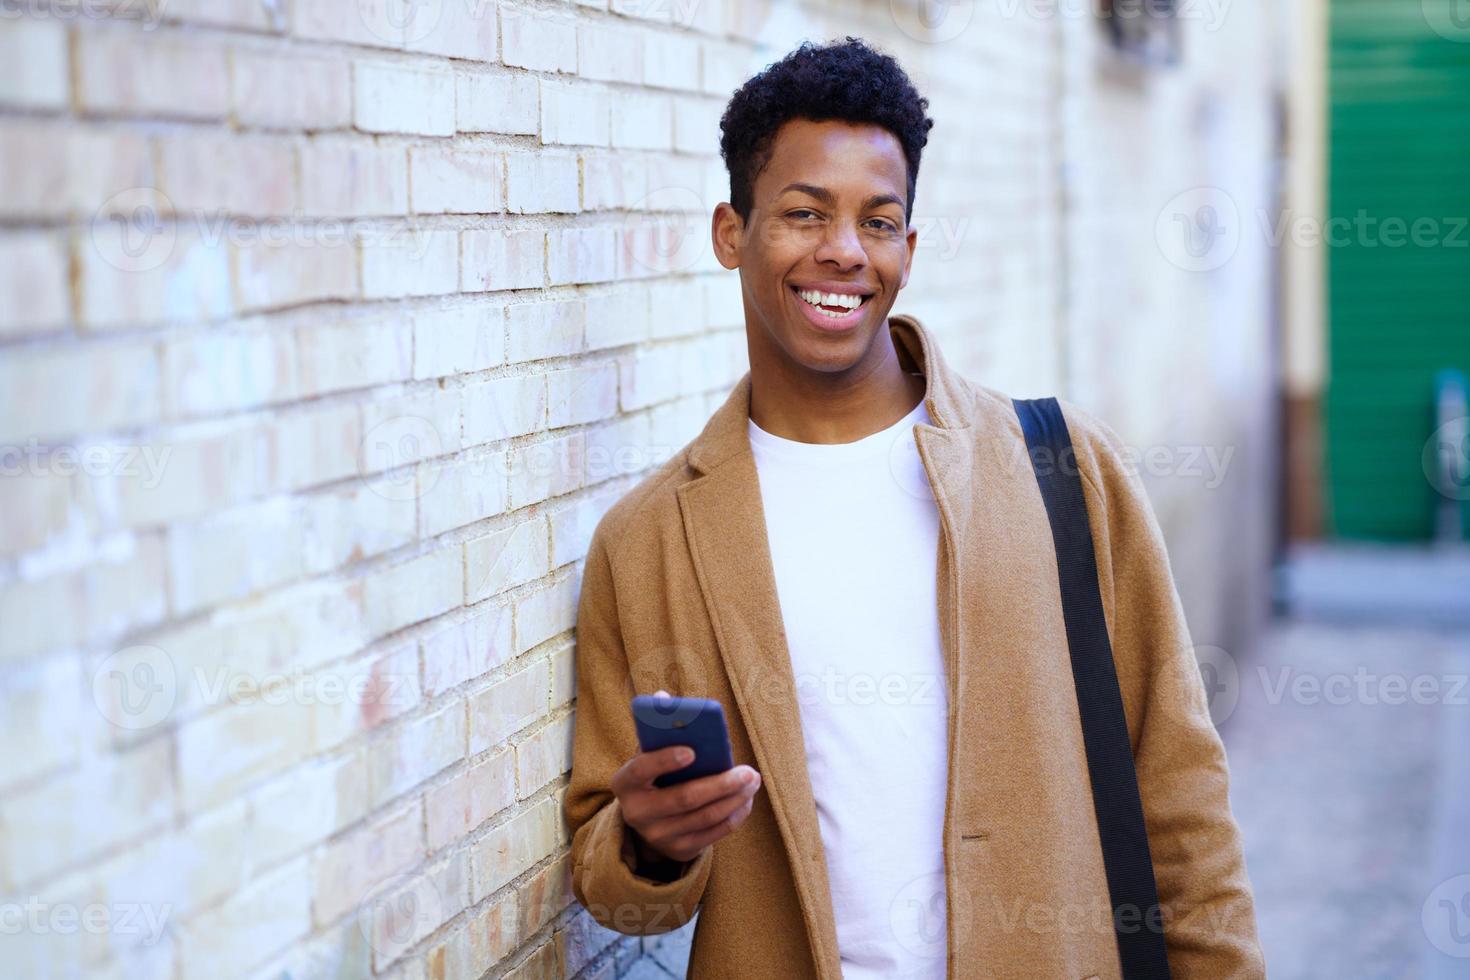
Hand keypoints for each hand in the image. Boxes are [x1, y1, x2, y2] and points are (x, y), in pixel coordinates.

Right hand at [612, 689, 762, 864]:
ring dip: (734, 798)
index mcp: (625, 782)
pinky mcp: (679, 850)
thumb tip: (664, 697)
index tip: (692, 750)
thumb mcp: (647, 754)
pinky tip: (746, 799)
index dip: (665, 760)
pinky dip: (734, 816)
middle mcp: (637, 813)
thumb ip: (656, 729)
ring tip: (753, 780)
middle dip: (720, 784)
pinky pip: (713, 834)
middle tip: (748, 770)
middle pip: (684, 799)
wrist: (647, 822)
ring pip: (704, 817)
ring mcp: (658, 836)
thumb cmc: (653, 775)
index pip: (642, 769)